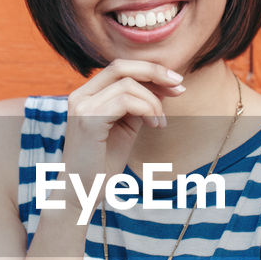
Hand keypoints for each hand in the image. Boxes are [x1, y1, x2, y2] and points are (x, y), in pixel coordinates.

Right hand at [63, 59, 184, 196]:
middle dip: (155, 72)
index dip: (150, 70)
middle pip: (121, 66)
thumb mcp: (126, 127)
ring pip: (127, 84)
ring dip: (153, 101)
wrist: (82, 193)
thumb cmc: (102, 164)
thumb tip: (164, 86)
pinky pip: (124, 101)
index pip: (120, 68)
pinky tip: (154, 126)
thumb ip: (139, 105)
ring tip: (160, 123)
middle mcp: (80, 96)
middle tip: (179, 87)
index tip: (176, 83)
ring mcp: (81, 106)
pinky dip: (146, 110)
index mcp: (87, 95)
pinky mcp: (87, 119)